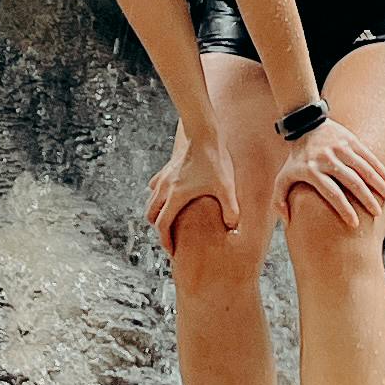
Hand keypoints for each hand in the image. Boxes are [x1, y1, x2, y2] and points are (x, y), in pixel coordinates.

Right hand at [148, 135, 240, 249]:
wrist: (204, 134)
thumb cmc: (215, 161)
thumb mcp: (226, 187)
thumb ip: (230, 210)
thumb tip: (234, 229)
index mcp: (176, 197)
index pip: (163, 226)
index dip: (166, 241)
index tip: (173, 251)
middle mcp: (165, 189)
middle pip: (152, 215)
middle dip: (159, 229)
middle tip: (170, 237)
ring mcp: (163, 178)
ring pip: (151, 201)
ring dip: (157, 213)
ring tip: (169, 220)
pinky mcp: (166, 169)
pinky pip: (155, 187)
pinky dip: (158, 196)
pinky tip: (168, 197)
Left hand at [277, 116, 384, 228]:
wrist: (305, 125)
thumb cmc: (296, 159)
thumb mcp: (282, 178)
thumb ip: (279, 201)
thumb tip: (287, 222)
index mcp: (312, 171)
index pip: (332, 193)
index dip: (344, 209)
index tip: (354, 223)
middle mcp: (327, 159)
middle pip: (351, 181)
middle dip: (366, 199)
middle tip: (376, 213)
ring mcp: (340, 148)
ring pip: (364, 168)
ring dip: (377, 184)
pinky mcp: (350, 140)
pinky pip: (368, 156)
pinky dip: (379, 169)